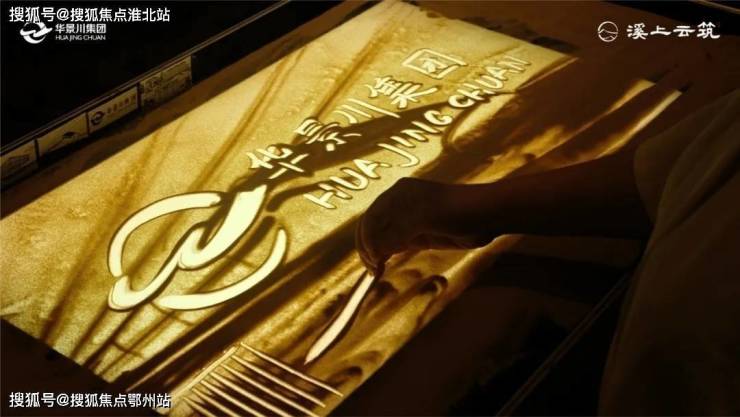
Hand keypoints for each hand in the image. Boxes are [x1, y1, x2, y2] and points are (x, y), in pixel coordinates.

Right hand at [355, 177, 493, 275]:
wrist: (487, 216)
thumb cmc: (456, 209)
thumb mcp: (424, 217)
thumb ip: (398, 232)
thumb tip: (375, 251)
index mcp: (398, 194)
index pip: (372, 217)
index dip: (367, 238)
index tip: (372, 258)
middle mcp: (400, 205)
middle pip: (374, 227)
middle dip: (369, 246)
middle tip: (372, 268)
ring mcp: (409, 221)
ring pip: (383, 237)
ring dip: (376, 252)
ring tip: (375, 270)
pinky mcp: (419, 235)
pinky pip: (396, 244)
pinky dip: (388, 253)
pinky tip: (384, 264)